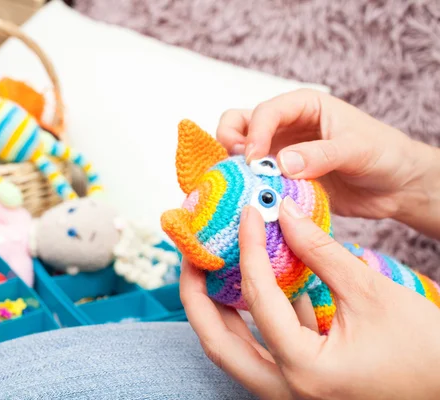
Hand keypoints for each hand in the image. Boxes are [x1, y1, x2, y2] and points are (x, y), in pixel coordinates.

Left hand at [180, 198, 439, 398]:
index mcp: (304, 370)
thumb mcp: (372, 295)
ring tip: (212, 267)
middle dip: (197, 294)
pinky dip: (255, 319)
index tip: (249, 215)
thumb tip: (286, 215)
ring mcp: (290, 392)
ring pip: (234, 350)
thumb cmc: (426, 352)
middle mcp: (287, 390)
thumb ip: (322, 253)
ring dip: (219, 308)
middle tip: (192, 255)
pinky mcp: (302, 383)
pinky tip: (262, 286)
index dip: (250, 248)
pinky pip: (263, 350)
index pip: (259, 298)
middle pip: (217, 341)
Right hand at [215, 89, 439, 236]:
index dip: (255, 133)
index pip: (266, 111)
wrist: (396, 185)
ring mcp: (280, 152)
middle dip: (232, 140)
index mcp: (304, 106)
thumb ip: (320, 155)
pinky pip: (255, 179)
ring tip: (244, 181)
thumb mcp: (357, 150)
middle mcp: (286, 127)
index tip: (254, 159)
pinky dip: (249, 186)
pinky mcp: (281, 177)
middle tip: (240, 163)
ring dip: (236, 165)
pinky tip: (257, 198)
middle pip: (240, 123)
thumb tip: (282, 163)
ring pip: (241, 151)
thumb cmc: (384, 154)